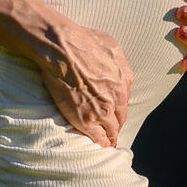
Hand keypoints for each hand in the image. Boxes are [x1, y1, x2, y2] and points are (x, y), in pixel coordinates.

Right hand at [32, 13, 133, 147]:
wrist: (61, 48)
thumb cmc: (83, 41)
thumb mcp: (112, 46)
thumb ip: (121, 65)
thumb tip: (123, 77)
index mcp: (123, 82)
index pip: (125, 104)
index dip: (119, 110)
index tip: (115, 114)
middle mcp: (115, 99)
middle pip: (119, 119)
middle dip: (115, 123)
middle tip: (111, 128)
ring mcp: (100, 111)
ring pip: (111, 131)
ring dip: (109, 135)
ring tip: (107, 140)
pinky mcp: (85, 120)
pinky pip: (98, 138)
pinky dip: (100, 142)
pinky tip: (100, 144)